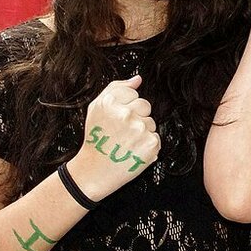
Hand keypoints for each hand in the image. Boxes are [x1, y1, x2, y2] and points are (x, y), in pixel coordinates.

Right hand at [68, 75, 160, 200]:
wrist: (94, 171)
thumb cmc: (96, 139)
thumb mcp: (96, 108)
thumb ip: (117, 89)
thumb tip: (137, 79)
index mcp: (111, 103)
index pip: (133, 93)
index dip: (126, 107)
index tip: (117, 119)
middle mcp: (126, 115)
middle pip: (145, 106)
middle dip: (136, 117)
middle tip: (122, 132)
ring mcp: (140, 130)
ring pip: (151, 123)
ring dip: (142, 132)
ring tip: (126, 143)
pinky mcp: (151, 145)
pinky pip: (156, 137)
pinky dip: (147, 145)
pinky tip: (133, 150)